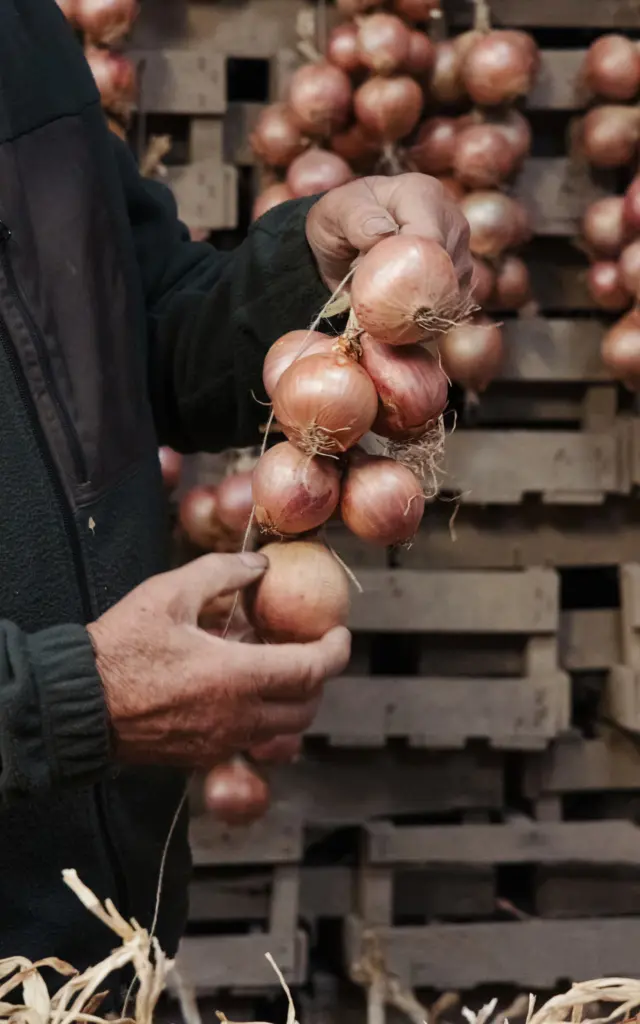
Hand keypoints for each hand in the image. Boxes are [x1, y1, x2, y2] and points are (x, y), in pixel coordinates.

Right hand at [87, 552, 350, 767]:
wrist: (77, 705)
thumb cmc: (120, 647)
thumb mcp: (168, 593)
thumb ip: (221, 573)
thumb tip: (258, 565)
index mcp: (237, 677)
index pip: (313, 670)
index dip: (336, 651)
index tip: (340, 633)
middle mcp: (239, 717)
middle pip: (306, 706)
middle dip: (319, 677)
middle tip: (310, 648)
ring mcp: (222, 742)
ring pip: (283, 729)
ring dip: (292, 699)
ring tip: (274, 666)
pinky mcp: (203, 756)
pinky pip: (251, 740)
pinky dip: (263, 716)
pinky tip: (240, 689)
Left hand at [306, 172, 471, 294]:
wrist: (346, 238)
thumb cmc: (341, 220)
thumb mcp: (335, 211)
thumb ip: (356, 219)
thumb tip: (382, 232)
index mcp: (424, 195)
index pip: (430, 240)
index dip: (407, 270)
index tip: (377, 286)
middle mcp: (451, 220)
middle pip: (446, 269)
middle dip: (410, 290)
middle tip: (376, 295)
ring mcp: (460, 249)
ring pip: (451, 291)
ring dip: (417, 305)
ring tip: (385, 298)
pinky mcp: (459, 276)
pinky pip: (450, 305)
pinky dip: (424, 316)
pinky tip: (400, 310)